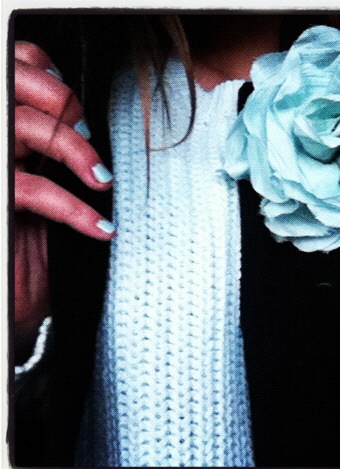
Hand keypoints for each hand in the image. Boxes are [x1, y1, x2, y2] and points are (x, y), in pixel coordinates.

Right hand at [14, 42, 114, 361]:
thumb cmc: (37, 248)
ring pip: (18, 125)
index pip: (15, 67)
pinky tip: (99, 228)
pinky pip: (28, 189)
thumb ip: (65, 156)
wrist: (15, 303)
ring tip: (102, 179)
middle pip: (12, 83)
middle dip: (61, 104)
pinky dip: (72, 207)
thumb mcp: (57, 195)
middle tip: (90, 138)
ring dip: (71, 148)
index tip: (80, 112)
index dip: (46, 73)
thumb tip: (99, 131)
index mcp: (7, 136)